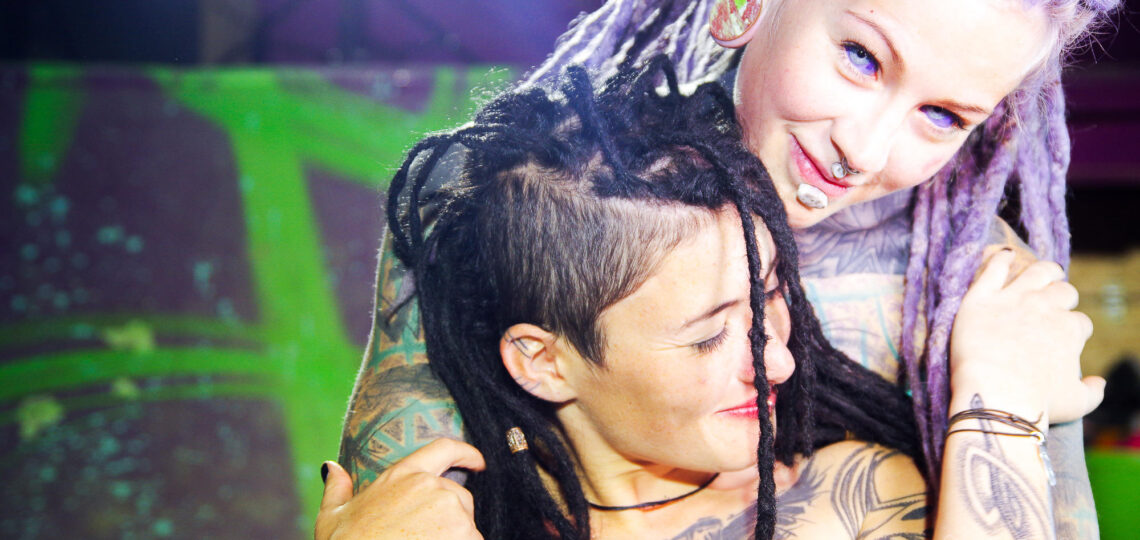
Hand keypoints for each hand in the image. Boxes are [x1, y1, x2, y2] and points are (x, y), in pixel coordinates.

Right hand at [314, 438, 485, 539]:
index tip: (478, 461)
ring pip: (466, 523)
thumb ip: (338, 488)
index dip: (465, 453)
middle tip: (426, 535)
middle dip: (450, 514)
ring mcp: (451, 511)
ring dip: (454, 536)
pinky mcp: (466, 535)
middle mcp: (431, 486)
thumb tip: (331, 468)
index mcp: (402, 475)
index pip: (443, 450)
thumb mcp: (333, 515)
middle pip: (458, 495)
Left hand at [950, 250, 1103, 424]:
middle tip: (1051, 303)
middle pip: (1062, 291)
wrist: (995, 395)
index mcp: (1069, 330)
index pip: (1078, 322)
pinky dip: (1001, 259)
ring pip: (1037, 273)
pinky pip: (994, 270)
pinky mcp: (982, 299)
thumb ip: (1094, 391)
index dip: (1072, 329)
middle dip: (1062, 297)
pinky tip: (1003, 256)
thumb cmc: (1036, 403)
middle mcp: (1046, 308)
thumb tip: (1099, 381)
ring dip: (1044, 271)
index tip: (1062, 338)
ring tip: (1043, 272)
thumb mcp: (1077, 403)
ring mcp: (1013, 300)